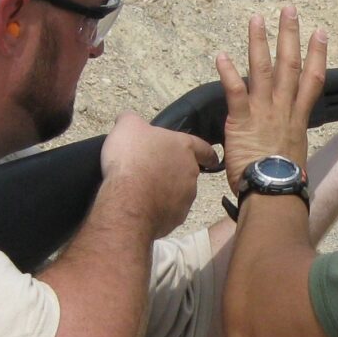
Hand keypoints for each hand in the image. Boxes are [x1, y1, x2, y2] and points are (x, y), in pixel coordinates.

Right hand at [99, 113, 216, 238]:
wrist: (128, 200)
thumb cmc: (131, 158)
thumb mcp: (127, 127)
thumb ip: (131, 120)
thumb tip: (128, 119)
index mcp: (184, 147)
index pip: (203, 148)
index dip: (206, 153)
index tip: (210, 159)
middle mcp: (191, 172)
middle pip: (188, 170)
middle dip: (175, 172)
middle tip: (155, 171)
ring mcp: (186, 197)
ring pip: (180, 192)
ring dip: (167, 190)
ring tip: (144, 190)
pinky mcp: (176, 217)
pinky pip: (169, 210)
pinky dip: (159, 208)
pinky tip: (143, 206)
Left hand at [217, 6, 325, 194]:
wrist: (274, 195)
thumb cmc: (282, 184)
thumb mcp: (293, 159)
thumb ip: (285, 145)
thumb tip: (280, 151)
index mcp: (297, 118)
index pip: (312, 80)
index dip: (318, 54)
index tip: (320, 32)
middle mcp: (283, 110)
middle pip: (290, 65)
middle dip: (290, 35)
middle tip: (289, 9)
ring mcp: (263, 113)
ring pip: (263, 70)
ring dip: (260, 42)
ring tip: (256, 19)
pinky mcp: (242, 121)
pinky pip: (235, 92)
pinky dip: (228, 73)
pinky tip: (222, 55)